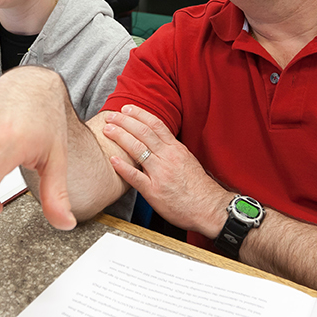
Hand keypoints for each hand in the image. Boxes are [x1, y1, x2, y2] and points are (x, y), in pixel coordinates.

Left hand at [102, 105, 230, 237]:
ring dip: (120, 137)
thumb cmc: (198, 188)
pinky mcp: (154, 192)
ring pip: (138, 149)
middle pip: (143, 132)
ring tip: (108, 130)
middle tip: (111, 116)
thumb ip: (170, 151)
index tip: (127, 109)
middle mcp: (168, 158)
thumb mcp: (187, 161)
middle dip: (125, 121)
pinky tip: (113, 160)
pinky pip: (136, 177)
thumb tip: (156, 144)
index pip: (155, 125)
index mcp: (176, 149)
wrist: (209, 208)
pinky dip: (123, 167)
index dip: (139, 114)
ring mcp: (160, 174)